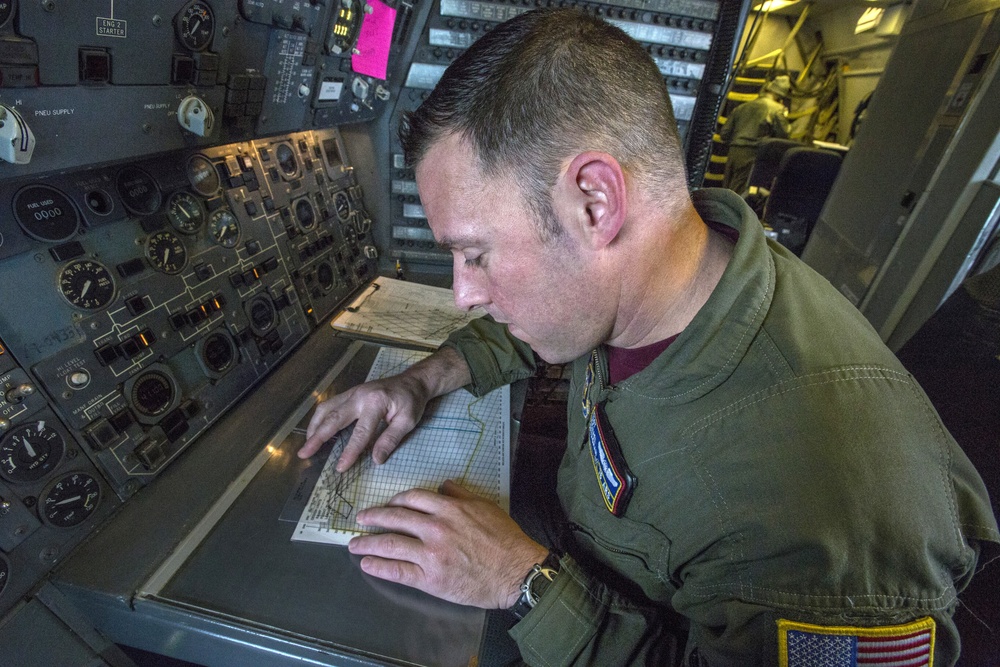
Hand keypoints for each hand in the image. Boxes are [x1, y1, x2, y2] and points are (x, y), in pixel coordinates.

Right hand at [299, 372, 430, 471]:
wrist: (413, 380)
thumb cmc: (412, 401)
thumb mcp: (408, 421)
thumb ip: (391, 439)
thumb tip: (376, 460)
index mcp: (375, 403)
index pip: (360, 432)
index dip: (350, 451)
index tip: (340, 467)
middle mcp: (359, 396)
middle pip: (333, 417)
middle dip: (317, 437)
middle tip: (304, 453)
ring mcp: (353, 392)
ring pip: (327, 408)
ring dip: (315, 426)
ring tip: (308, 444)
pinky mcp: (351, 393)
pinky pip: (330, 404)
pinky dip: (321, 417)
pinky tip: (317, 429)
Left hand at [348, 480, 548, 608]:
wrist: (515, 571)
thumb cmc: (505, 539)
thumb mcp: (485, 507)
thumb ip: (461, 494)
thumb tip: (444, 485)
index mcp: (448, 509)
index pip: (412, 499)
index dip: (395, 501)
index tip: (387, 505)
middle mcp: (435, 528)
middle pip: (395, 518)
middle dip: (374, 518)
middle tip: (361, 519)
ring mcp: (430, 554)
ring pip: (390, 544)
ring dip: (368, 543)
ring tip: (354, 544)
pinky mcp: (430, 578)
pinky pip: (397, 571)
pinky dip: (379, 566)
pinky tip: (367, 564)